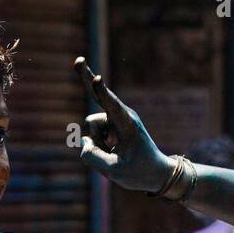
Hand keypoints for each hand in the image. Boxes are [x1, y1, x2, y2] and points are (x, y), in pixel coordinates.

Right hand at [73, 57, 171, 191]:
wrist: (156, 173)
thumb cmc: (139, 172)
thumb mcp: (114, 171)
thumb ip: (93, 157)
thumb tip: (83, 143)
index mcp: (128, 125)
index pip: (112, 106)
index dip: (102, 92)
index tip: (98, 79)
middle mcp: (122, 116)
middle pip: (99, 94)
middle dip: (86, 76)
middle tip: (78, 59)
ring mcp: (115, 118)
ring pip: (91, 126)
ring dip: (98, 142)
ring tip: (116, 153)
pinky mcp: (111, 124)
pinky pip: (93, 133)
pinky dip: (99, 144)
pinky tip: (114, 150)